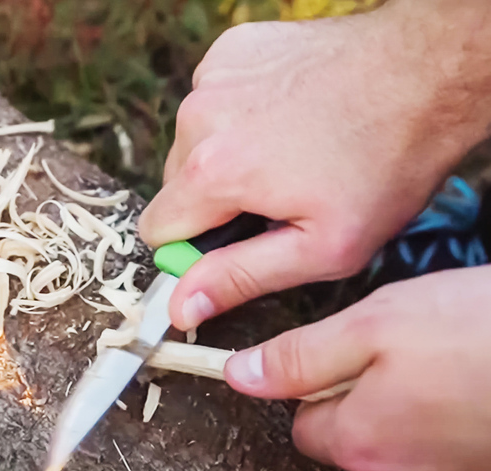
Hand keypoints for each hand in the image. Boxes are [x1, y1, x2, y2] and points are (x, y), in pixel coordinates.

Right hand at [139, 0, 490, 330]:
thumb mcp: (321, 248)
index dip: (194, 248)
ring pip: (191, 144)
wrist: (423, 74)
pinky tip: (285, 116)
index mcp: (213, 172)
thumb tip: (182, 307)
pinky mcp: (229, 51)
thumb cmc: (384, 165)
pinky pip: (211, 103)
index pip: (157, 230)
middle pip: (175, 186)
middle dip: (214, 201)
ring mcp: (213, 77)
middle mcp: (199, 118)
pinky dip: (238, 115)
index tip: (239, 241)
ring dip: (225, 156)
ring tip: (286, 153)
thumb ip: (240, 278)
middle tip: (275, 197)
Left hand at [224, 266, 490, 470]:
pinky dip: (455, 433)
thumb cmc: (485, 332)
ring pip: (405, 454)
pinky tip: (479, 397)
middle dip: (369, 401)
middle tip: (414, 355)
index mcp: (364, 442)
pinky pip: (449, 463)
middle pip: (355, 442)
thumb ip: (300, 358)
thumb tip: (241, 375)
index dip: (319, 385)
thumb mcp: (376, 324)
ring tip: (456, 372)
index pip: (304, 425)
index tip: (344, 356)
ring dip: (418, 416)